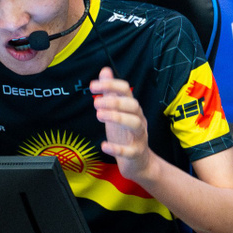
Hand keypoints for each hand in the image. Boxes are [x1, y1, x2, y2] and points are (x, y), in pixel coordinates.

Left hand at [92, 67, 157, 182]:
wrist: (139, 161)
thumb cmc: (125, 133)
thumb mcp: (117, 110)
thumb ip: (111, 92)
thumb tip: (105, 70)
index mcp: (133, 108)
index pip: (126, 91)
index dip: (111, 85)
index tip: (92, 86)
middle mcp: (139, 119)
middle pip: (133, 106)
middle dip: (115, 102)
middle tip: (95, 103)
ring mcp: (139, 136)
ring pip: (135, 124)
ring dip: (118, 118)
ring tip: (99, 115)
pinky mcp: (136, 153)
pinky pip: (130, 150)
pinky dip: (117, 148)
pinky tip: (104, 145)